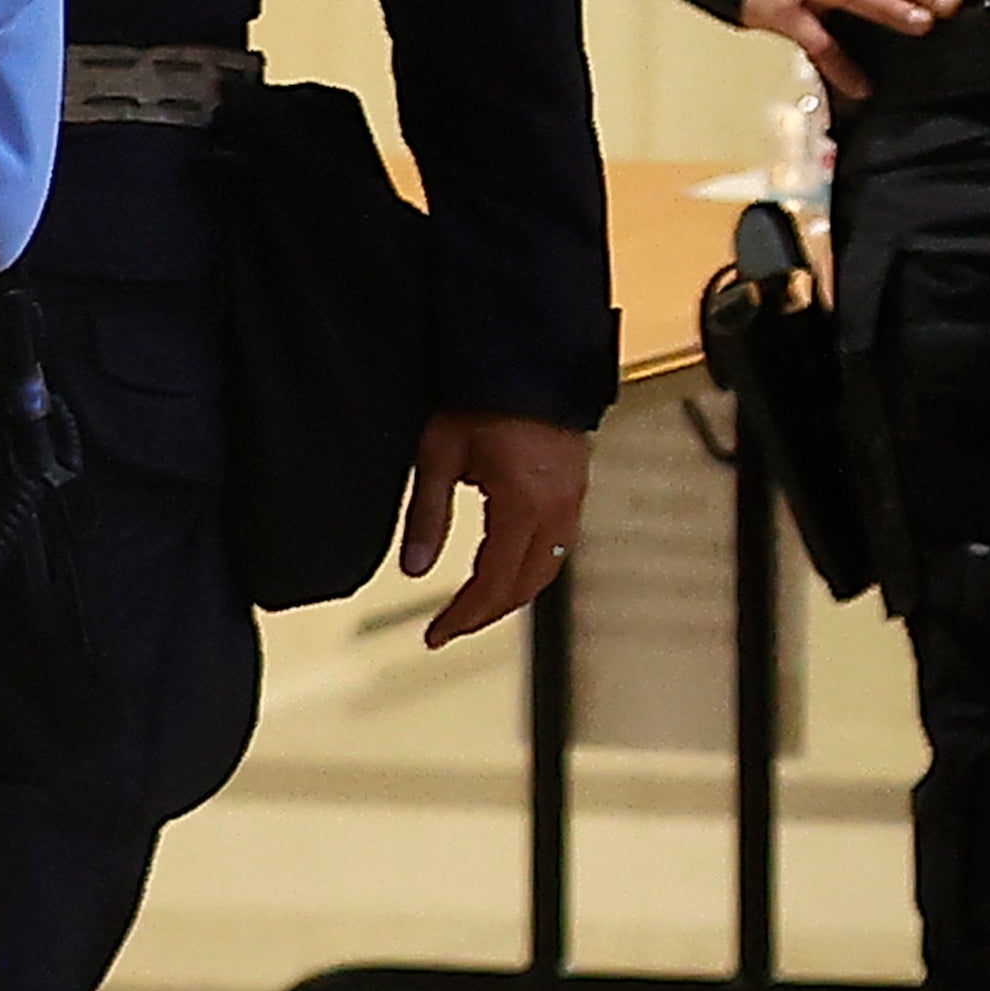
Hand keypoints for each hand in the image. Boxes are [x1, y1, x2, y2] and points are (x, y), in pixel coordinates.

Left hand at [400, 408, 589, 650]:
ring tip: (478, 607)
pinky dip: (532, 569)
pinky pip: (559, 546)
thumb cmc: (482, 396)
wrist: (527, 356)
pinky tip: (510, 568)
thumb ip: (427, 515)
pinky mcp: (575, 487)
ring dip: (512, 595)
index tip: (435, 634)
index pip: (492, 583)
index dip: (463, 616)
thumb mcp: (439, 455)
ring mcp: (571, 499)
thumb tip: (414, 568)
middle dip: (486, 614)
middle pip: (524, 587)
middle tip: (450, 628)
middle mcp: (555, 509)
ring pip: (547, 571)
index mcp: (522, 505)